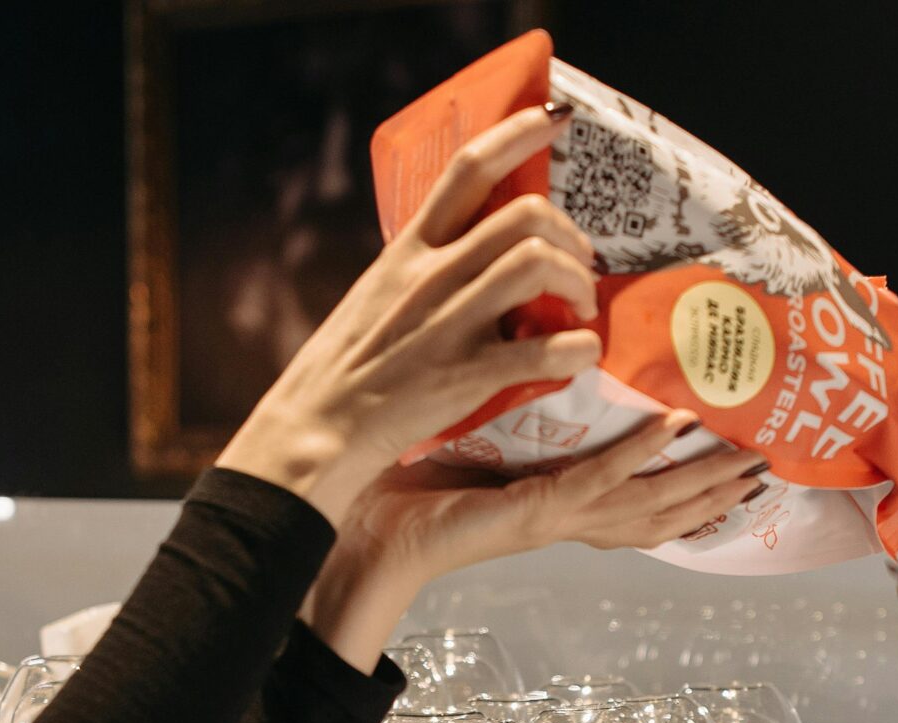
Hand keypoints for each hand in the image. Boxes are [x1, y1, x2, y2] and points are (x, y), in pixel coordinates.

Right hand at [216, 104, 601, 526]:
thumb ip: (421, 271)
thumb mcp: (375, 296)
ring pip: (537, 264)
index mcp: (407, 252)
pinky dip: (578, 348)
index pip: (467, 169)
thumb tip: (467, 255)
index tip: (555, 117)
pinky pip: (543, 349)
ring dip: (578, 281)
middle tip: (579, 263)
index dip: (517, 132)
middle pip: (523, 215)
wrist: (316, 430)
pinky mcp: (465, 376)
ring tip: (580, 307)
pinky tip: (581, 356)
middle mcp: (431, 277)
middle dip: (569, 233)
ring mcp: (449, 324)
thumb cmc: (345, 369)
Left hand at [300, 413, 771, 670]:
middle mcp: (564, 519)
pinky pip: (598, 481)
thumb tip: (518, 361)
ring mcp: (554, 518)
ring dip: (699, 479)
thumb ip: (505, 421)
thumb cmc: (403, 498)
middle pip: (661, 513)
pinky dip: (638, 454)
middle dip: (716, 493)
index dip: (686, 486)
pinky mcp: (532, 510)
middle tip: (770, 468)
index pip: (636, 500)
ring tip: (748, 456)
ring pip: (646, 502)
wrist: (363, 542)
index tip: (729, 464)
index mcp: (555, 507)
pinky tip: (672, 428)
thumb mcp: (470, 449)